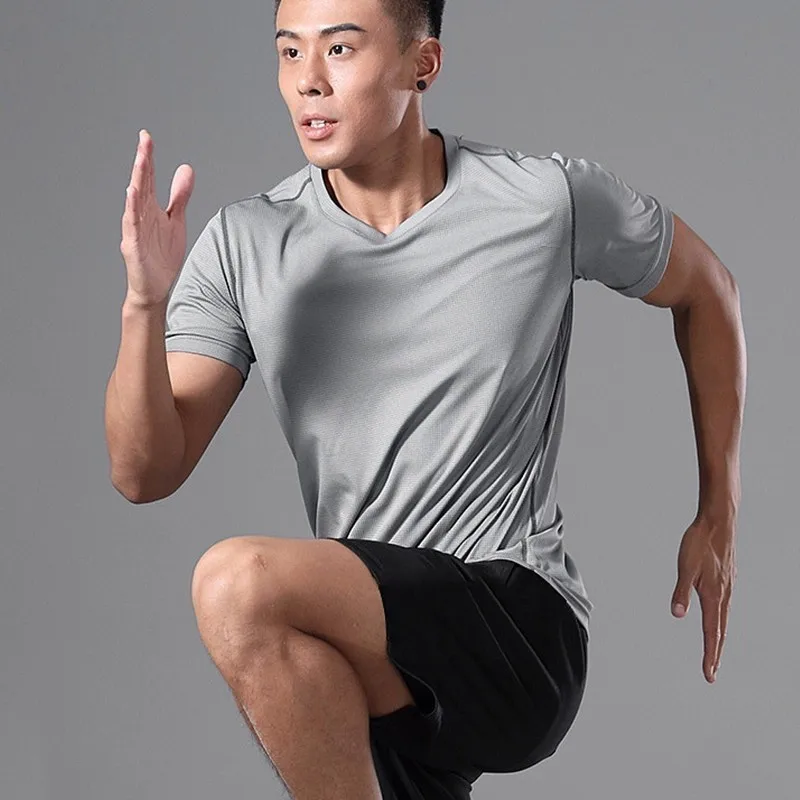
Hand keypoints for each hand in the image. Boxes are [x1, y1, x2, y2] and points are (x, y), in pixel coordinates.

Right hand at [120, 129, 194, 307]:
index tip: (147, 137)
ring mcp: (135, 231)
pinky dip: (132, 211)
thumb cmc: (162, 256)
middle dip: (143, 162)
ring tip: (140, 161)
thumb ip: (179, 196)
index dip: (148, 158)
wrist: (156, 289)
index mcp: (150, 208)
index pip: (148, 178)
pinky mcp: (134, 247)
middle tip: (144, 141)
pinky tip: (133, 195)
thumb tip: (186, 168)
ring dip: (137, 181)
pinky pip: (132, 227)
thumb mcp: (176, 220)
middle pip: (141, 185)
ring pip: (135, 202)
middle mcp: (140, 216)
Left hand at [671, 514, 736, 682]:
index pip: (712, 633)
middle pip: (720, 631)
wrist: (718, 521)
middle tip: (711, 673)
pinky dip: (721, 620)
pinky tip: (718, 618)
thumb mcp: (685, 566)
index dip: (710, 655)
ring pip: (724, 619)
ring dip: (719, 638)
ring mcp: (727, 587)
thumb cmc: (699, 542)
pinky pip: (725, 607)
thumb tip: (677, 614)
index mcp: (714, 596)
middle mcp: (724, 595)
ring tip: (714, 651)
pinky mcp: (726, 579)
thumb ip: (681, 591)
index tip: (709, 674)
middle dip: (715, 653)